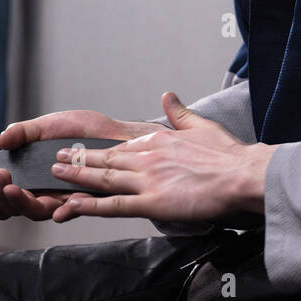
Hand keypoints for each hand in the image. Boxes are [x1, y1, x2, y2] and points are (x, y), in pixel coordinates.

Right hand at [0, 109, 161, 220]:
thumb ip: (24, 132)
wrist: (116, 132)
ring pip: (38, 211)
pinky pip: (75, 210)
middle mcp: (45, 192)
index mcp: (30, 177)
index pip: (3, 196)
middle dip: (0, 199)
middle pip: (15, 209)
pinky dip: (64, 212)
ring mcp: (65, 197)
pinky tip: (58, 209)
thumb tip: (2, 139)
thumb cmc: (83, 131)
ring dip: (21, 203)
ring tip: (13, 189)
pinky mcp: (88, 199)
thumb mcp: (48, 126)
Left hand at [46, 92, 277, 224]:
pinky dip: (91, 205)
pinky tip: (73, 204)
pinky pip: (115, 205)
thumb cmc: (229, 155)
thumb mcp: (202, 125)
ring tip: (57, 175)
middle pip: (105, 159)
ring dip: (77, 177)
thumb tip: (166, 95)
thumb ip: (180, 112)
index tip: (83, 149)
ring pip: (103, 179)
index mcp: (160, 140)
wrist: (243, 175)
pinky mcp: (153, 202)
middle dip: (79, 160)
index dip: (99, 149)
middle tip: (57, 159)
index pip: (121, 146)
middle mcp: (148, 157)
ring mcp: (148, 180)